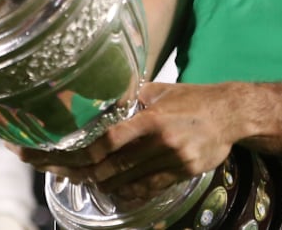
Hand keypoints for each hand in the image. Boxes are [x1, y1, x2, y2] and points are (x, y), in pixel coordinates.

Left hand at [12, 81, 244, 202]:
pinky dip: (124, 191)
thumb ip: (131, 97)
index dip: (77, 152)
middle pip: (108, 166)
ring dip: (97, 182)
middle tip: (48, 168)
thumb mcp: (161, 90)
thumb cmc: (193, 98)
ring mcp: (171, 161)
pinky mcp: (182, 174)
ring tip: (74, 177)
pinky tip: (110, 190)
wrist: (232, 114)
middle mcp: (160, 142)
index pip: (107, 141)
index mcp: (152, 118)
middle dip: (74, 170)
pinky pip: (145, 189)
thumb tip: (100, 97)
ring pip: (123, 181)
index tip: (53, 152)